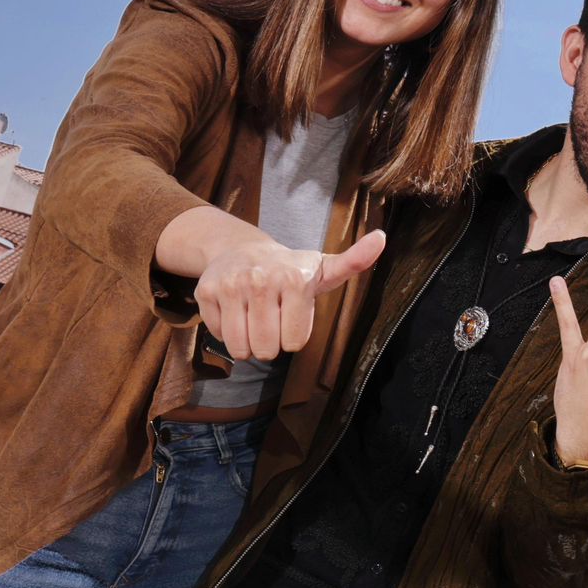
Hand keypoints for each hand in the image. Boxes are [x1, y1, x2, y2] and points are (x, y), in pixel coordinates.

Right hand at [197, 229, 385, 361]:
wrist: (242, 249)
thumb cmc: (291, 268)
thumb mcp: (325, 267)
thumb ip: (355, 261)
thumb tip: (381, 238)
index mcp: (296, 281)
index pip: (293, 342)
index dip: (294, 335)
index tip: (293, 314)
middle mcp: (261, 281)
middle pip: (267, 349)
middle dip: (271, 343)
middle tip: (272, 320)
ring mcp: (230, 286)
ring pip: (241, 347)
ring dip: (249, 344)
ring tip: (255, 319)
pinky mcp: (206, 291)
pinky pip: (219, 336)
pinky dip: (227, 332)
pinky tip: (235, 311)